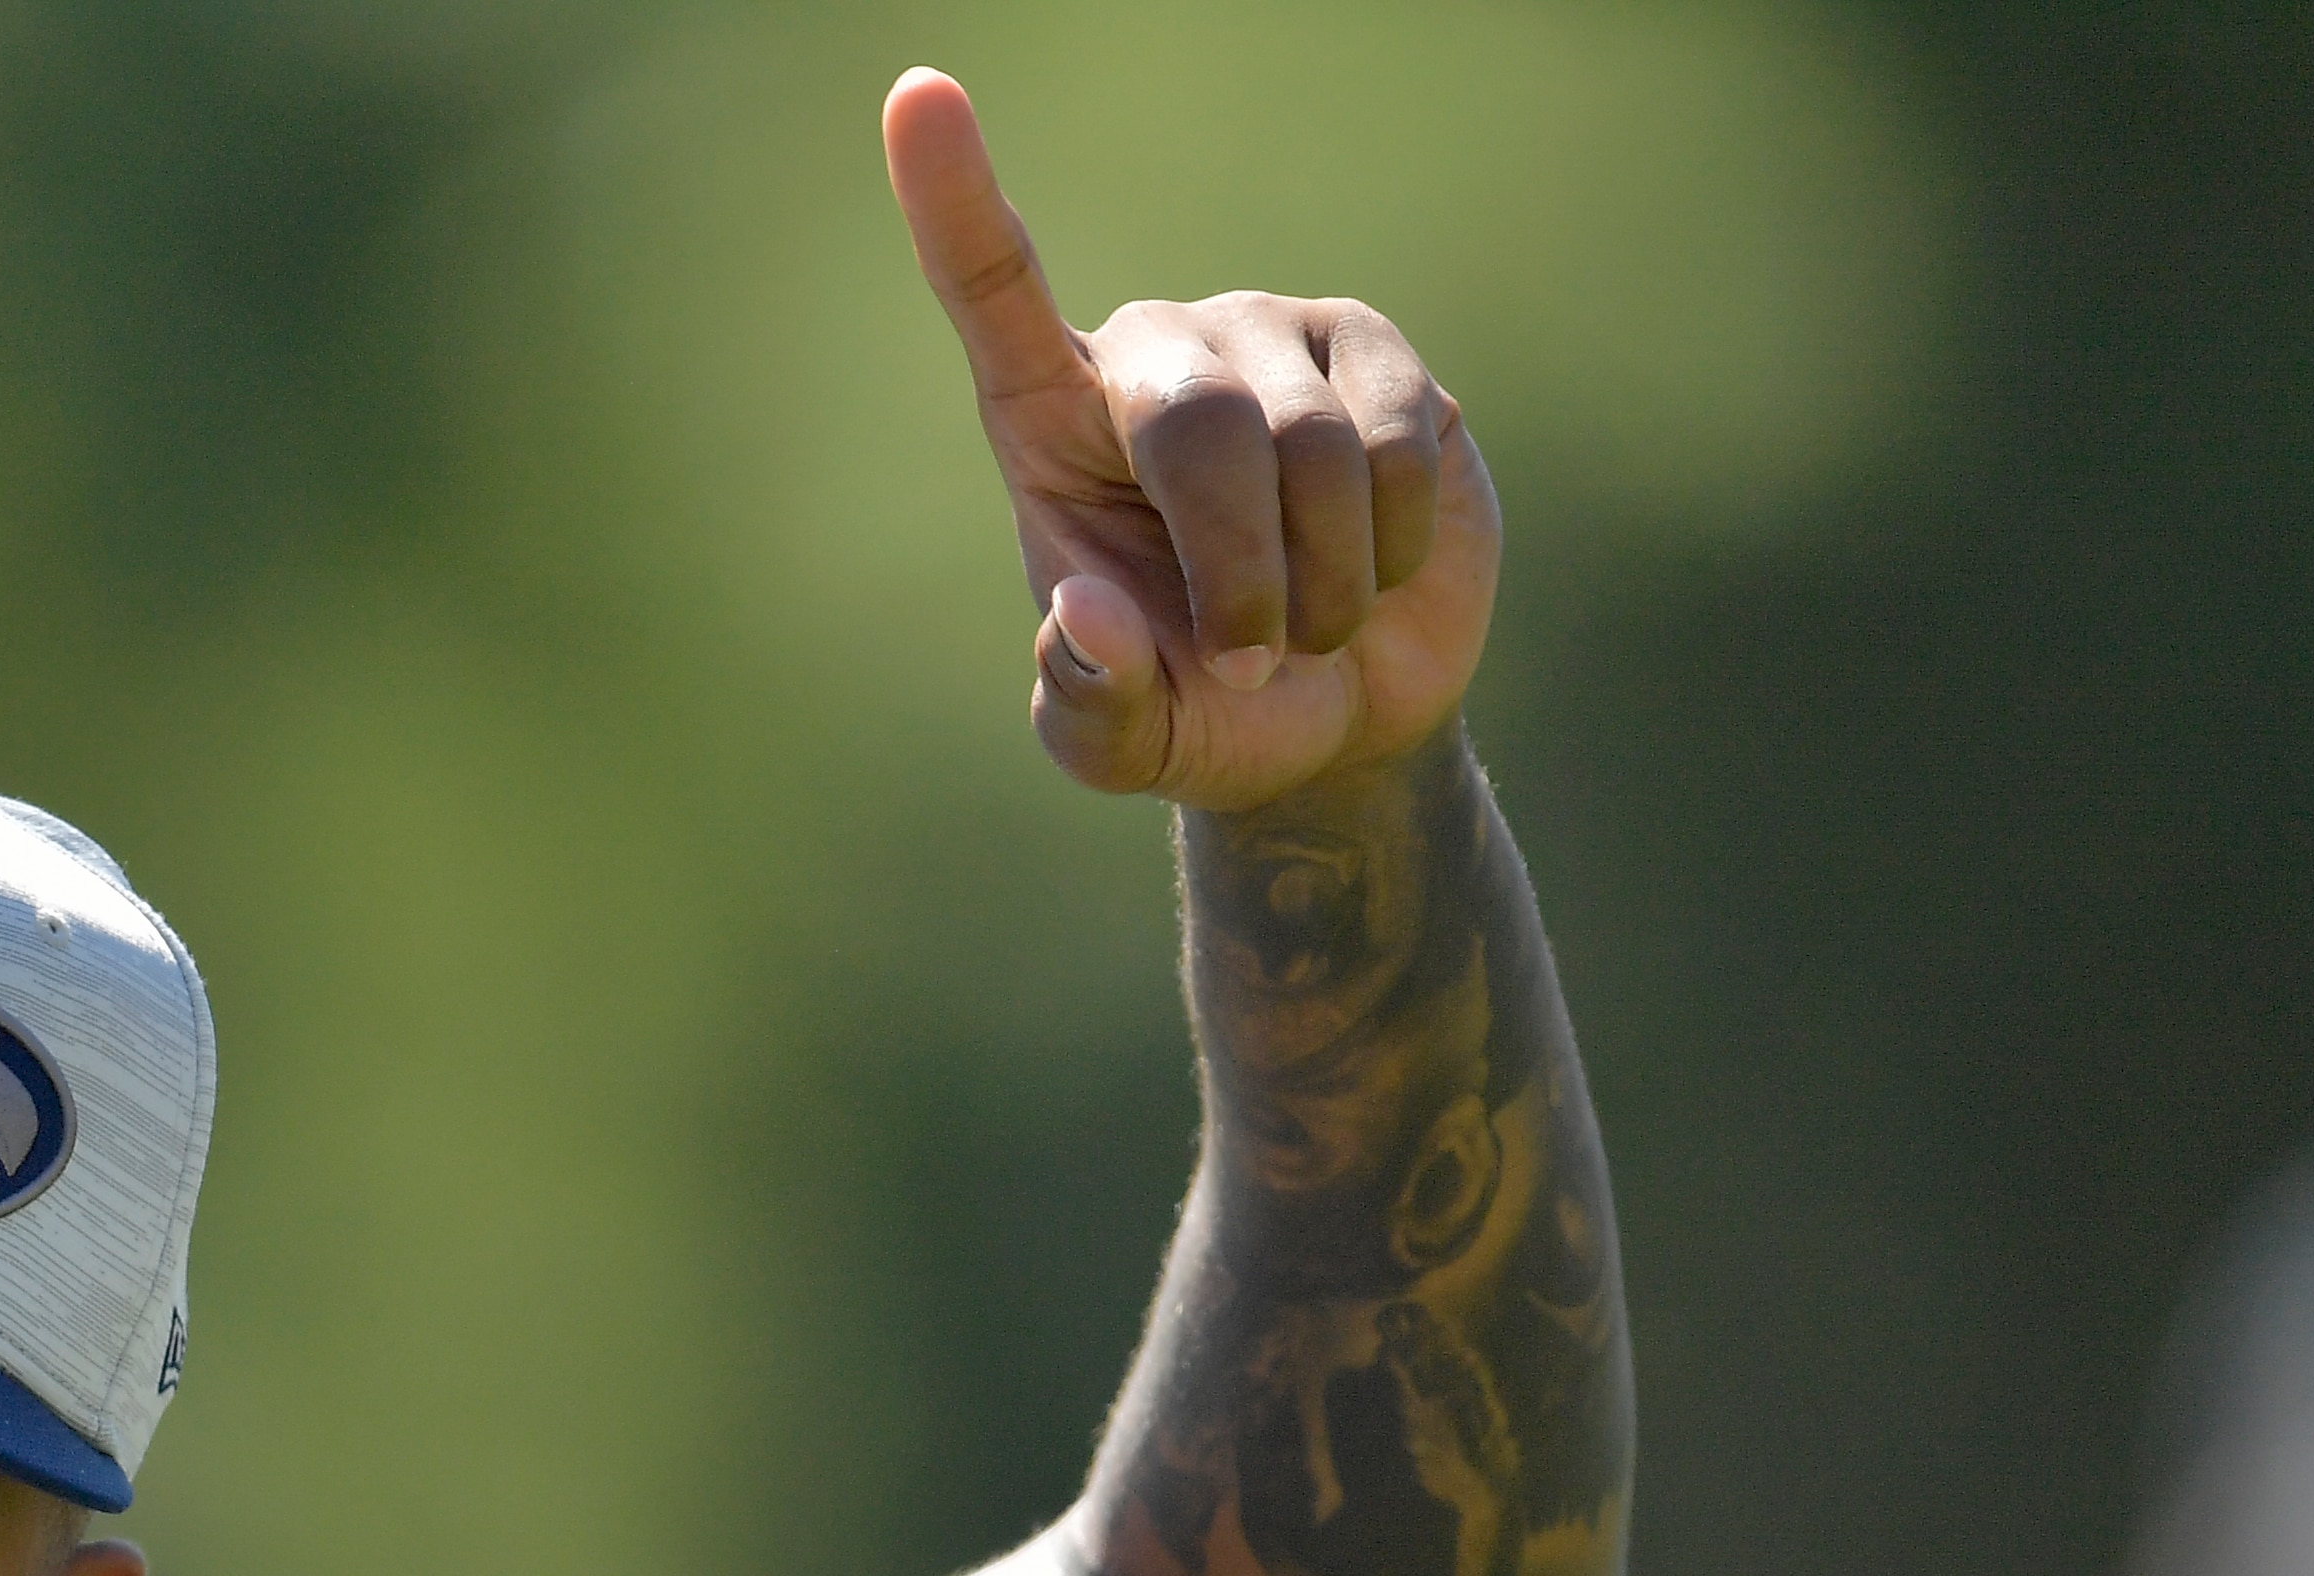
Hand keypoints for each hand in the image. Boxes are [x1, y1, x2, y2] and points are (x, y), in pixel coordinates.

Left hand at [882, 67, 1498, 809]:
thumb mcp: (1122, 743)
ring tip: (1310, 626)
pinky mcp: (1374, 353)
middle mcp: (1156, 351)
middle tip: (1251, 663)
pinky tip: (1376, 568)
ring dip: (1321, 583)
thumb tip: (1090, 615)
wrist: (1335, 714)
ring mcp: (1270, 334)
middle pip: (1198, 424)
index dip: (954, 196)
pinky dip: (1392, 549)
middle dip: (1238, 571)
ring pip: (1312, 448)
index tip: (917, 94)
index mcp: (1050, 418)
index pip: (992, 289)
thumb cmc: (1199, 709)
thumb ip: (1087, 701)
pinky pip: (1397, 446)